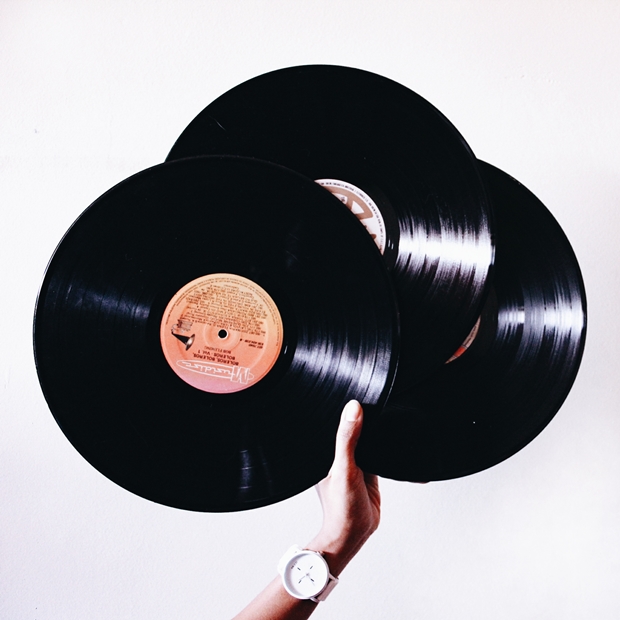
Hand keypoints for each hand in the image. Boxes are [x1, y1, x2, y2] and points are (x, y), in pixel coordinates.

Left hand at [306, 400, 379, 575]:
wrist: (355, 534)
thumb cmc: (341, 507)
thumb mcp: (344, 469)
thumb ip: (348, 440)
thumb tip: (353, 408)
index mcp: (321, 449)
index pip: (331, 419)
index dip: (340, 403)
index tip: (353, 383)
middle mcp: (335, 452)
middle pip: (350, 425)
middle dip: (359, 413)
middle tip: (373, 389)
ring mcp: (352, 460)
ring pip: (364, 436)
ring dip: (373, 427)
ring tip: (384, 404)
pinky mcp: (367, 468)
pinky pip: (376, 449)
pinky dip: (383, 443)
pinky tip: (392, 432)